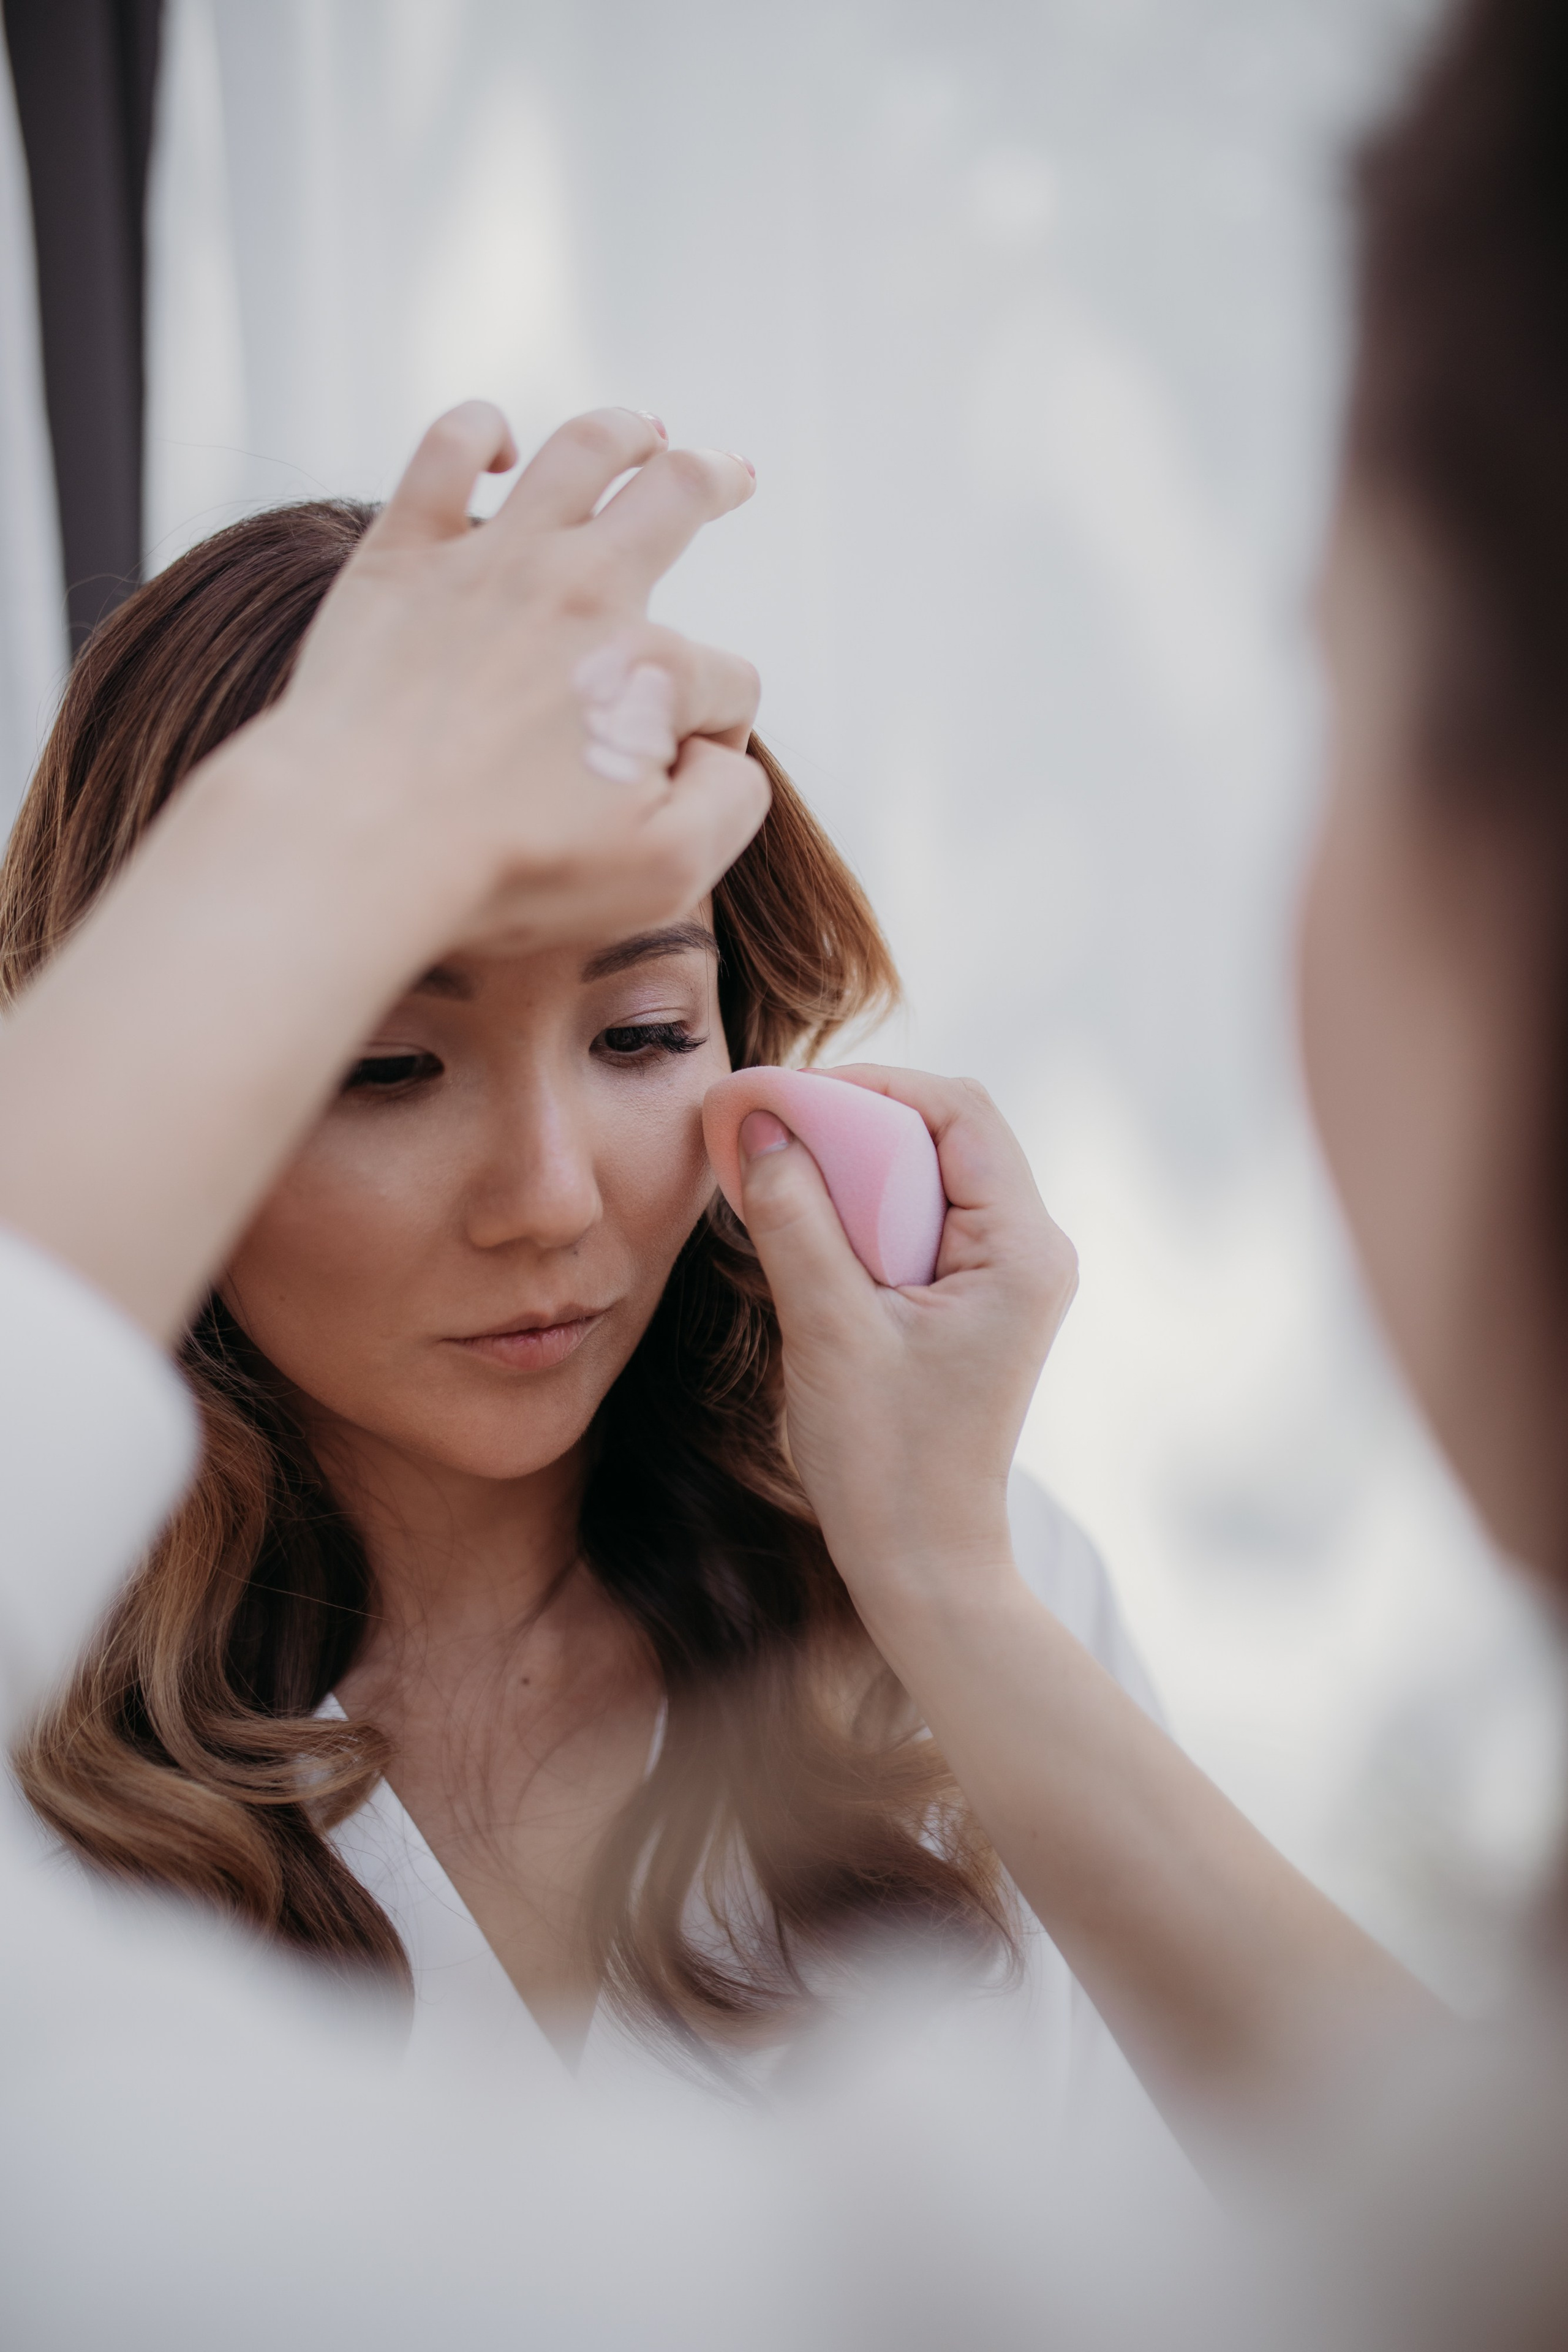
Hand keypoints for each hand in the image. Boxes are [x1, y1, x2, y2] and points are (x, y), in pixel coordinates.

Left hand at [227, 401, 767, 958]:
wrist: (358, 843)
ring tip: (642, 430)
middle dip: (715, 481)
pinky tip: (495, 446)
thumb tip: (724, 750)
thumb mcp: (667, 873)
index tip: (680, 768)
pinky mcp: (402, 556)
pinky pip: (445, 449)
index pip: (725, 683)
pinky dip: (478, 431)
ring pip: (580, 451)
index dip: (720, 729)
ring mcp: (490, 562)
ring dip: (624, 433)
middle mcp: (582, 592)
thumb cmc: (508, 870)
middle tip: (732, 475)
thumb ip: (730, 803)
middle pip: (676, 499)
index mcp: (650, 670)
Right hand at [735, 1068, 1077, 1631]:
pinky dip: (860, 1214)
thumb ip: (795, 1221)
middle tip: (771, 1132)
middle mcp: (1031, 1252)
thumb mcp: (829, 1333)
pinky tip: (806, 1231)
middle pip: (943, 1135)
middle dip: (853, 1124)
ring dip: (851, 1171)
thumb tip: (762, 1124)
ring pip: (925, 1177)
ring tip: (779, 1179)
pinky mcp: (973, 1303)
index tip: (787, 1096)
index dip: (870, 1087)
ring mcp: (1006, 1278)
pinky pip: (916, 1223)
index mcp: (1022, 1250)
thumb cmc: (886, 1463)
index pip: (957, 1111)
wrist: (922, 1563)